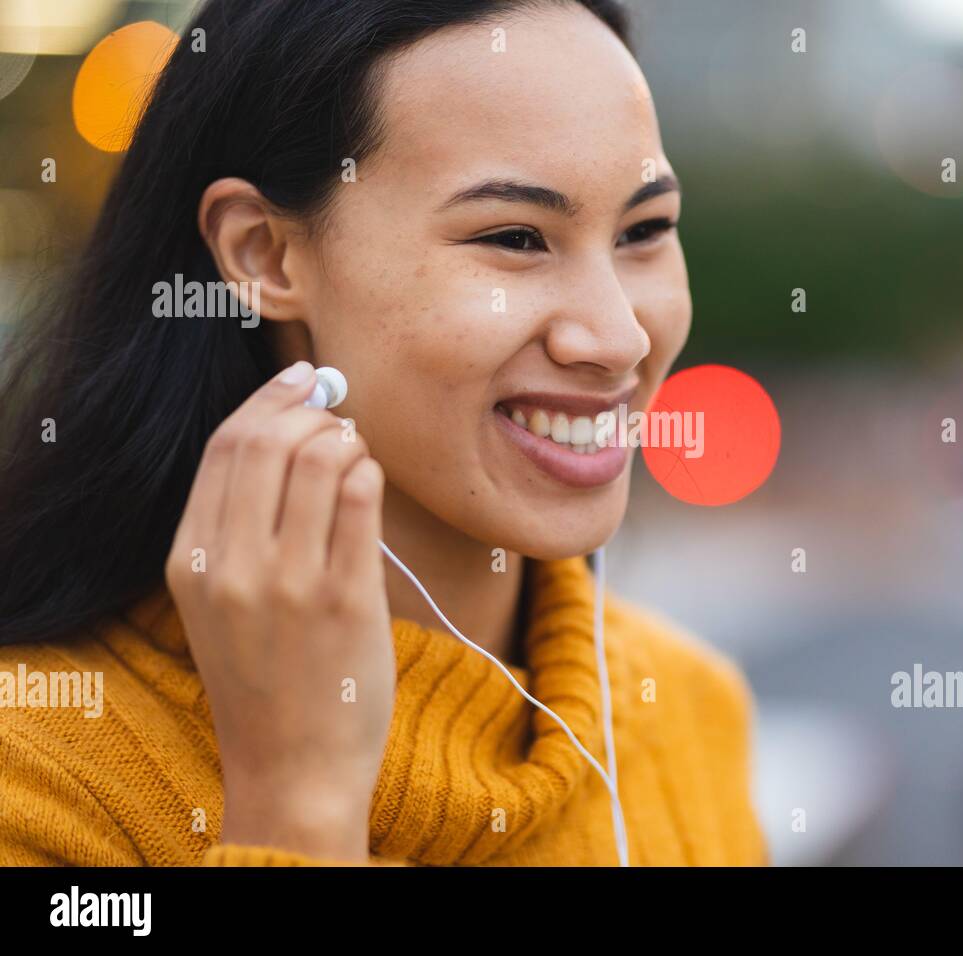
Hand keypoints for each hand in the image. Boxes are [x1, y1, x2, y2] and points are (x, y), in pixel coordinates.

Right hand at [165, 360, 392, 861]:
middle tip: (336, 406)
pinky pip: (360, 500)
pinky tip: (371, 480)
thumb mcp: (222, 604)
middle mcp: (232, 567)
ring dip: (345, 437)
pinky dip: (369, 472)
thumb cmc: (266, 678)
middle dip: (309, 408)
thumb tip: (291, 432)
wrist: (293, 766)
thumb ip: (239, 528)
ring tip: (356, 450)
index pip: (223, 448)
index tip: (300, 380)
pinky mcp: (345, 599)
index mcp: (191, 562)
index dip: (268, 402)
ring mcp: (288, 582)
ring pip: (318, 460)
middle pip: (266, 442)